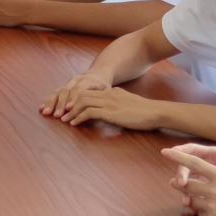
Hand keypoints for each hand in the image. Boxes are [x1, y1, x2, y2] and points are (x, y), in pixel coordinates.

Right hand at [39, 71, 108, 119]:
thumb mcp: (108, 91)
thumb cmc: (104, 86)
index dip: (73, 99)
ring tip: (45, 113)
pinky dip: (47, 101)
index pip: (78, 90)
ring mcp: (67, 83)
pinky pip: (53, 93)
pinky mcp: (63, 87)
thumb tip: (100, 108)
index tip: (69, 109)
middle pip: (65, 91)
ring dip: (51, 103)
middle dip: (60, 104)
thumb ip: (103, 98)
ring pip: (57, 92)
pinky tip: (41, 108)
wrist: (98, 74)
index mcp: (88, 81)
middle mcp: (75, 80)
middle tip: (57, 115)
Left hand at [49, 85, 163, 131]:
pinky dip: (78, 117)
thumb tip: (106, 111)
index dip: (74, 98)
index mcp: (110, 91)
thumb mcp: (127, 104)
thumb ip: (115, 104)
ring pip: (82, 102)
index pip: (87, 91)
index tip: (66, 107)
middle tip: (58, 112)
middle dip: (67, 103)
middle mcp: (107, 94)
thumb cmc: (144, 112)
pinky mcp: (110, 112)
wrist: (156, 112)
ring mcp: (108, 102)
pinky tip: (74, 123)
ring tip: (63, 119)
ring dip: (70, 111)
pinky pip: (89, 112)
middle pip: (81, 94)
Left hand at [162, 142, 215, 215]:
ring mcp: (214, 207)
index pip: (194, 164)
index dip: (177, 157)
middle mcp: (214, 191)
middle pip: (187, 185)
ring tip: (188, 196)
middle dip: (179, 183)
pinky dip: (200, 211)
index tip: (165, 152)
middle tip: (175, 182)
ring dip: (190, 197)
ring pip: (192, 201)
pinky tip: (206, 209)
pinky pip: (201, 215)